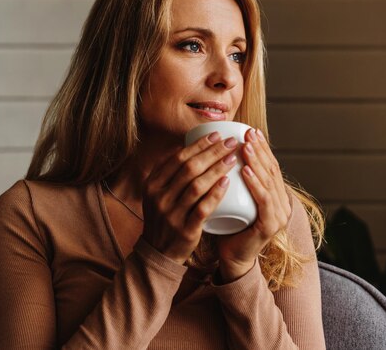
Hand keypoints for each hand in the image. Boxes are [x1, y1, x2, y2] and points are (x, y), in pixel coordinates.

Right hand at [141, 132, 238, 263]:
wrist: (159, 252)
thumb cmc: (166, 216)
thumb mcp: (158, 193)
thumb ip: (170, 171)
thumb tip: (189, 143)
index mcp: (153, 184)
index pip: (178, 158)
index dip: (199, 144)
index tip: (217, 134)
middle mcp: (159, 197)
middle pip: (189, 168)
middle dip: (212, 152)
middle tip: (231, 142)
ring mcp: (171, 214)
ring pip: (197, 185)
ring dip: (217, 169)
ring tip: (233, 158)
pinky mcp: (185, 229)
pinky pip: (203, 208)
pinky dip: (215, 193)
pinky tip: (227, 182)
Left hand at [216, 128, 291, 281]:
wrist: (231, 258)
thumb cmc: (229, 226)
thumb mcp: (234, 198)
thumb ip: (235, 180)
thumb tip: (221, 152)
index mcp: (276, 196)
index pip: (271, 166)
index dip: (262, 148)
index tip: (250, 131)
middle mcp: (282, 204)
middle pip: (271, 171)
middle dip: (259, 150)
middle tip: (248, 134)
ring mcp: (279, 215)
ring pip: (268, 182)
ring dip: (256, 162)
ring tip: (245, 147)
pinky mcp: (270, 226)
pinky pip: (263, 200)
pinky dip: (255, 184)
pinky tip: (246, 171)